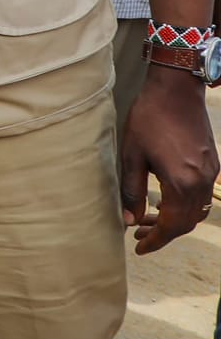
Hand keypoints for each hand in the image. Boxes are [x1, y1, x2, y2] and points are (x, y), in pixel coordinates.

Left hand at [120, 64, 219, 253]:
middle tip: (138, 234)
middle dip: (163, 232)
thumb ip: (131, 191)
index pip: (173, 225)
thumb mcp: (132, 156)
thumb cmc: (149, 119)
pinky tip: (164, 199)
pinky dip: (184, 205)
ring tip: (146, 218)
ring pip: (197, 210)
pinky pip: (202, 195)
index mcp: (182, 182)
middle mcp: (203, 181)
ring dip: (174, 219)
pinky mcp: (213, 163)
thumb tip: (127, 220)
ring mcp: (212, 172)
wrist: (176, 90)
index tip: (139, 248)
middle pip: (188, 222)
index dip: (156, 240)